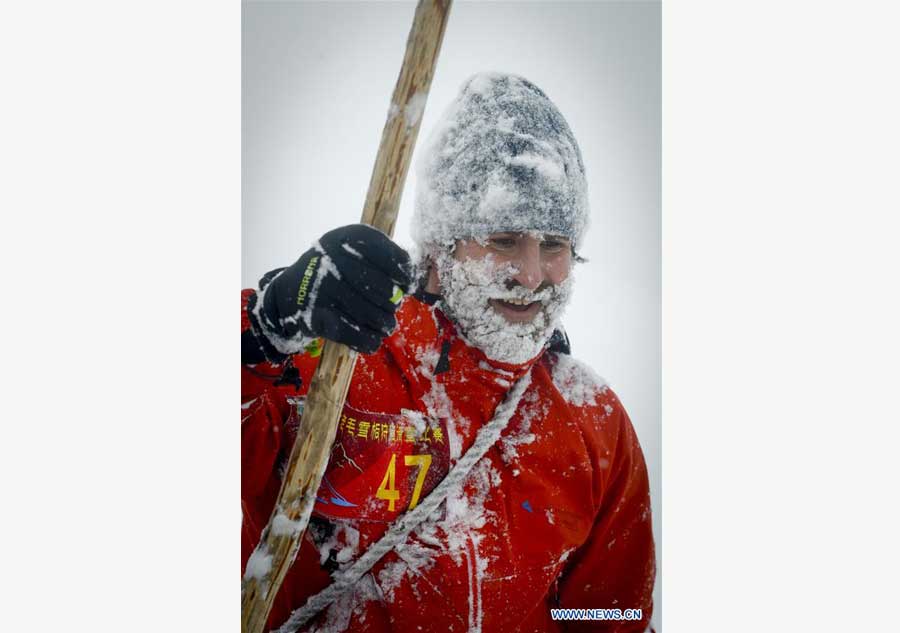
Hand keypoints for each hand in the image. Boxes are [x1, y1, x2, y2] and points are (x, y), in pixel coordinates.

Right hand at [255, 224, 411, 353]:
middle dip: (393, 302)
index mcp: (346, 237)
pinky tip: (372, 337)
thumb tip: (410, 284)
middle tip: (392, 304)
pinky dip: (370, 340)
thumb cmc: (336, 269)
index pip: (388, 255)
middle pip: (384, 290)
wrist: (294, 290)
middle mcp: (333, 258)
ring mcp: (323, 288)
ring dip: (385, 323)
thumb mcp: (355, 251)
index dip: (404, 272)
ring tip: (385, 323)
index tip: (406, 283)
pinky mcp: (318, 316)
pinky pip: (358, 335)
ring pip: (374, 316)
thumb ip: (385, 260)